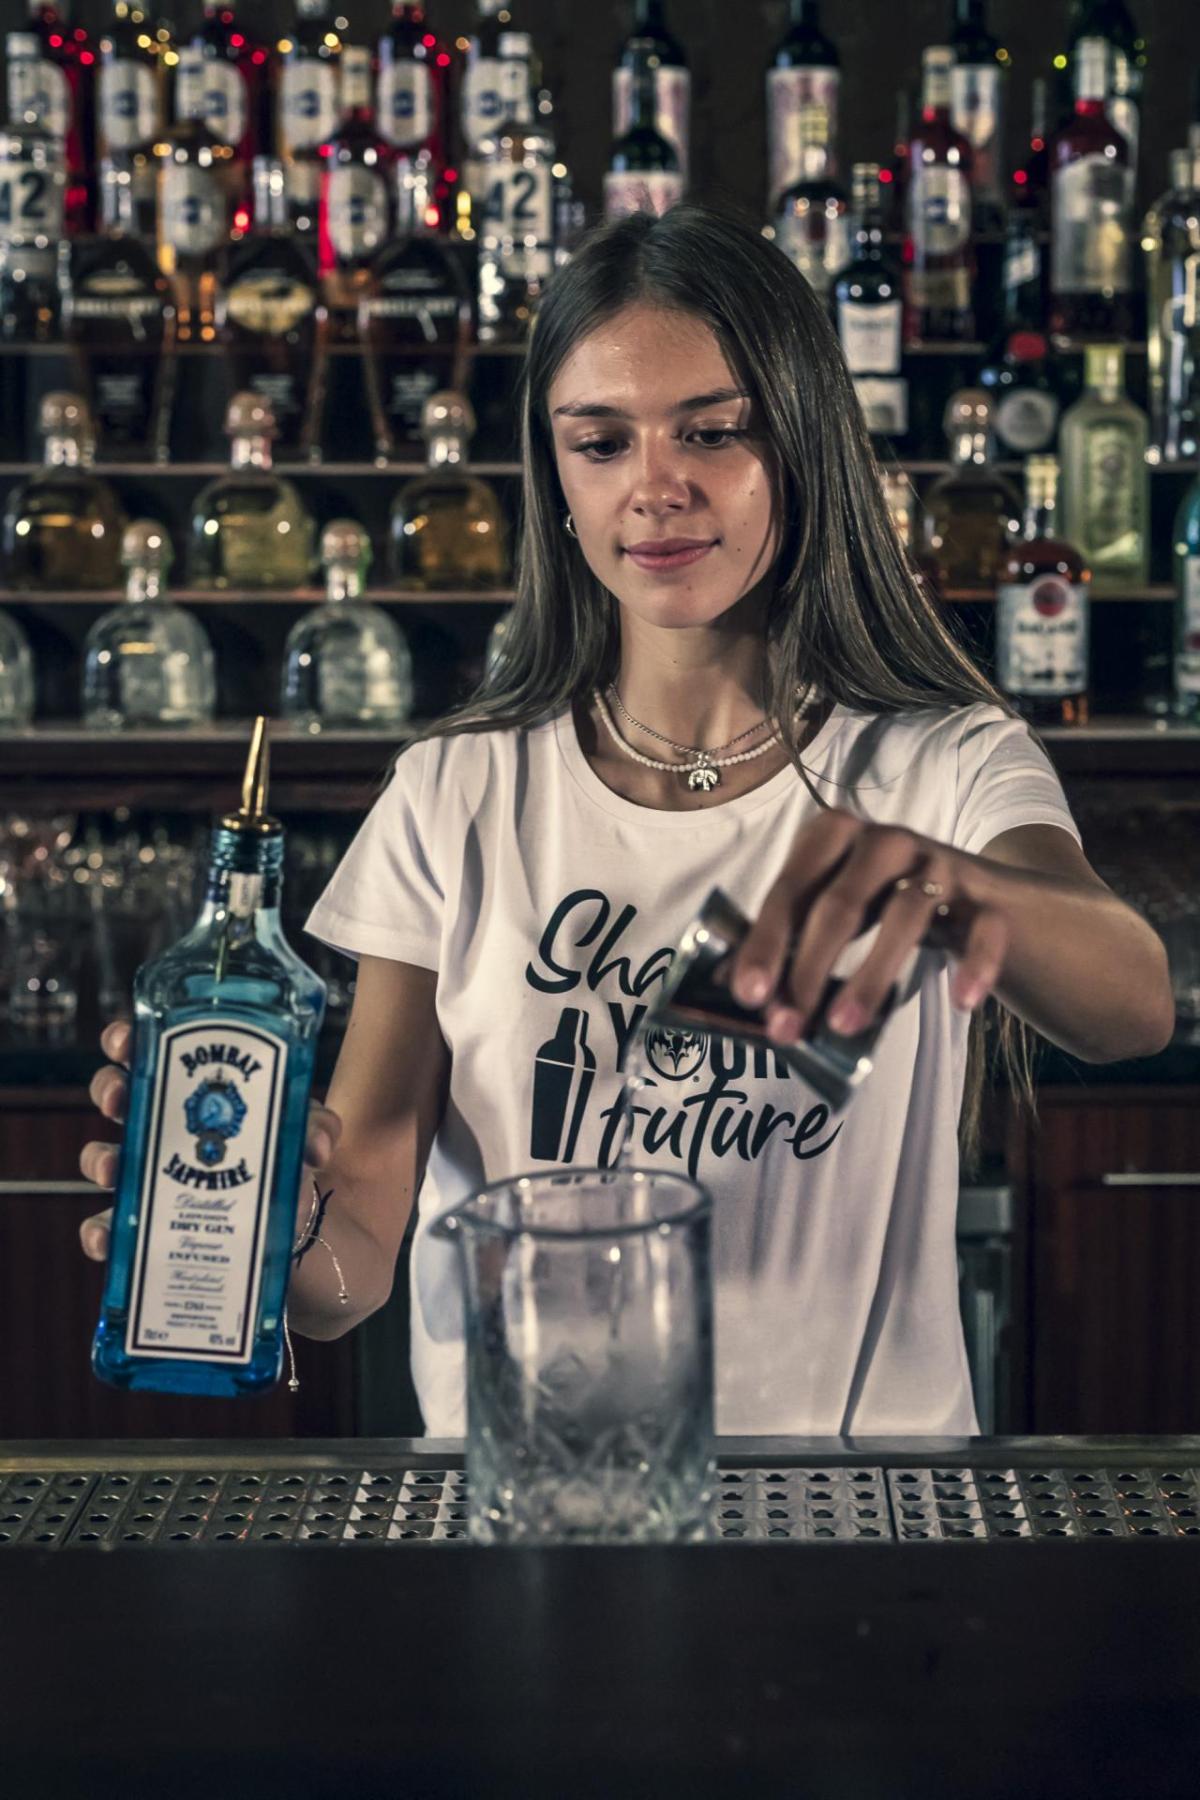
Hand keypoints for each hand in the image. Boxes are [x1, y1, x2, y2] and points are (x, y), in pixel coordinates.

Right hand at [78, 1019, 342, 1261]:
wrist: (288, 1229)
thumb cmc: (285, 1160)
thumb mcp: (303, 1134)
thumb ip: (315, 1129)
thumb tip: (316, 1148)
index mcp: (193, 1091)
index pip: (148, 1052)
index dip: (127, 1041)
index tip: (125, 1041)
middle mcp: (162, 1127)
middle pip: (117, 1096)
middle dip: (109, 1089)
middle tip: (119, 1097)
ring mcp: (148, 1174)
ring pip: (102, 1159)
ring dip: (99, 1159)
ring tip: (113, 1168)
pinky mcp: (145, 1223)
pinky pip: (107, 1226)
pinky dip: (100, 1231)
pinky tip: (107, 1238)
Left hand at [727, 809, 1008, 1042]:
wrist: (966, 888)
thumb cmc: (874, 900)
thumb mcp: (828, 906)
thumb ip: (788, 940)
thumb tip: (736, 991)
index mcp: (833, 834)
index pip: (791, 888)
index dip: (766, 943)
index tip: (748, 996)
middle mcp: (886, 840)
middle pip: (842, 903)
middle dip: (808, 970)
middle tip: (788, 1027)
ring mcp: (940, 863)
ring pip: (906, 915)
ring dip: (871, 976)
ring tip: (844, 1027)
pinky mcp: (984, 895)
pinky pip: (985, 928)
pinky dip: (976, 963)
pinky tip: (963, 1002)